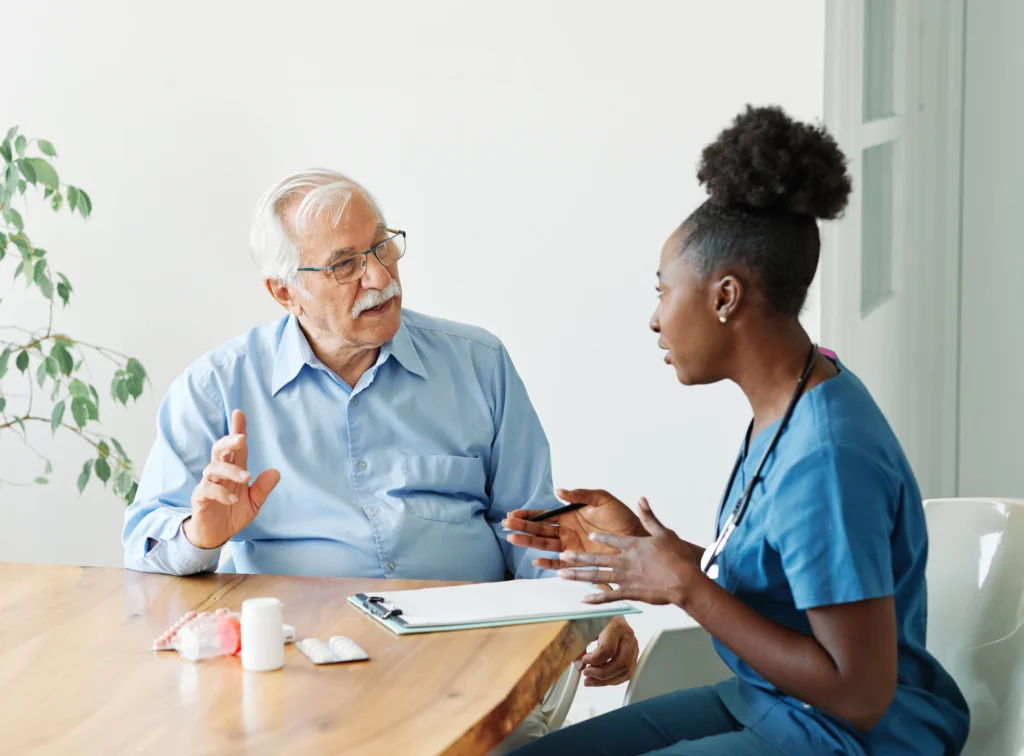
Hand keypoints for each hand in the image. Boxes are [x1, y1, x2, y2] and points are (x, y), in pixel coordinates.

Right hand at [182, 410, 280, 549]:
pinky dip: (221, 492)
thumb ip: (263, 488)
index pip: (236, 448)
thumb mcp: (254, 503)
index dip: (237, 429)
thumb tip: (276, 472)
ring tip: (246, 478)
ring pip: (213, 468)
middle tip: (241, 438)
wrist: (215, 536)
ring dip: (230, 470)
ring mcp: (208, 484)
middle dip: (229, 441)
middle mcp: (219, 474)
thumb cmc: (232, 514)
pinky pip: (207, 489)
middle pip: (219, 450)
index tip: (239, 413)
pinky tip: (233, 498)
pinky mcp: (200, 498)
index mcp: (233, 471)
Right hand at [503, 488, 644, 569]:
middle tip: (506, 526)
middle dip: (522, 528)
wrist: (636, 536)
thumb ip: (580, 495)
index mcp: (569, 515)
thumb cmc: (621, 516)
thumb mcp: (601, 499)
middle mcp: (567, 531)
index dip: (528, 515)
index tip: (512, 514)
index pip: (543, 515)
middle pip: (539, 531)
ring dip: (529, 543)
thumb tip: (559, 491)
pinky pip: (560, 564)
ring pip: (545, 545)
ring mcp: (571, 547)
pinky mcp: (579, 560)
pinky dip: (548, 564)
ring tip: (513, 539)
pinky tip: (537, 561)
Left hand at [558, 498, 698, 605]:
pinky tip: (583, 600)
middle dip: (577, 557)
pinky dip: (595, 599)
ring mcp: (625, 578)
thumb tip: (641, 499)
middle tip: (562, 555)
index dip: (599, 536)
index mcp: (632, 545)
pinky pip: (609, 597)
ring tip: (562, 574)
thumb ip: (650, 517)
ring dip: (578, 575)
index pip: (611, 539)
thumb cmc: (677, 558)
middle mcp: (624, 561)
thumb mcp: (664, 533)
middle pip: (596, 558)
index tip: (589, 535)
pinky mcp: (629, 593)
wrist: (684, 582)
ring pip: (596, 577)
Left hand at [576, 616, 638, 686]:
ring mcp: (633, 646)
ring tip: (590, 680)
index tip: (583, 660)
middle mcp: (628, 636)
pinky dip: (614, 680)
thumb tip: (578, 665)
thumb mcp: (585, 624)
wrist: (609, 609)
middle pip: (620, 663)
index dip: (594, 660)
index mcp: (616, 626)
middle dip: (601, 674)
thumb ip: (580, 643)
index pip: (608, 649)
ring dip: (606, 681)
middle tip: (586, 673)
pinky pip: (627, 673)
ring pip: (625, 671)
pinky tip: (601, 679)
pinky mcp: (634, 653)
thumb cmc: (596, 616)